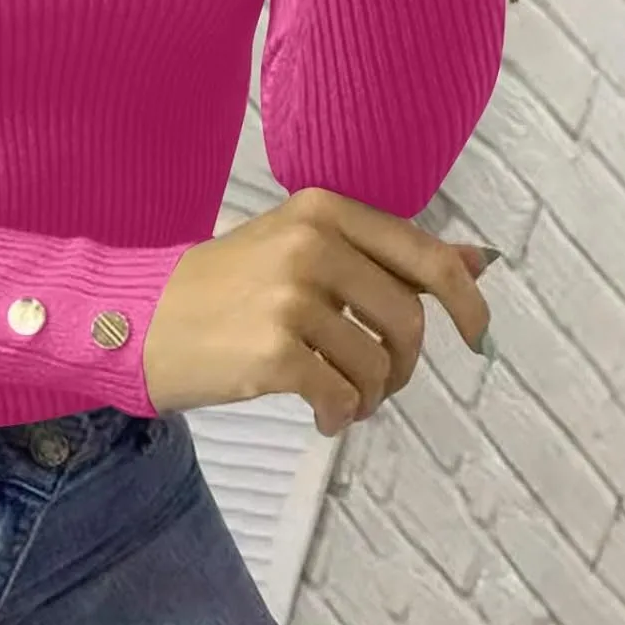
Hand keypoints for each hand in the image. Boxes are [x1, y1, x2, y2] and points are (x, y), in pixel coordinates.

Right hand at [142, 188, 492, 433]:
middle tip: (378, 381)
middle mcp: (309, 243)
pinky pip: (343, 396)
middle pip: (408, 319)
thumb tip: (480, 260)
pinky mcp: (273, 351)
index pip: (424, 255)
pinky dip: (340, 415)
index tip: (475, 336)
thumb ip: (386, 253)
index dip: (465, 302)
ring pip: (378, 365)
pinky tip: (321, 415)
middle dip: (405, 364)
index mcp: (322, 209)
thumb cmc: (228, 285)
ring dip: (370, 395)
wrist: (144, 318)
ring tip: (343, 398)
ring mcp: (290, 297)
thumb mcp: (304, 248)